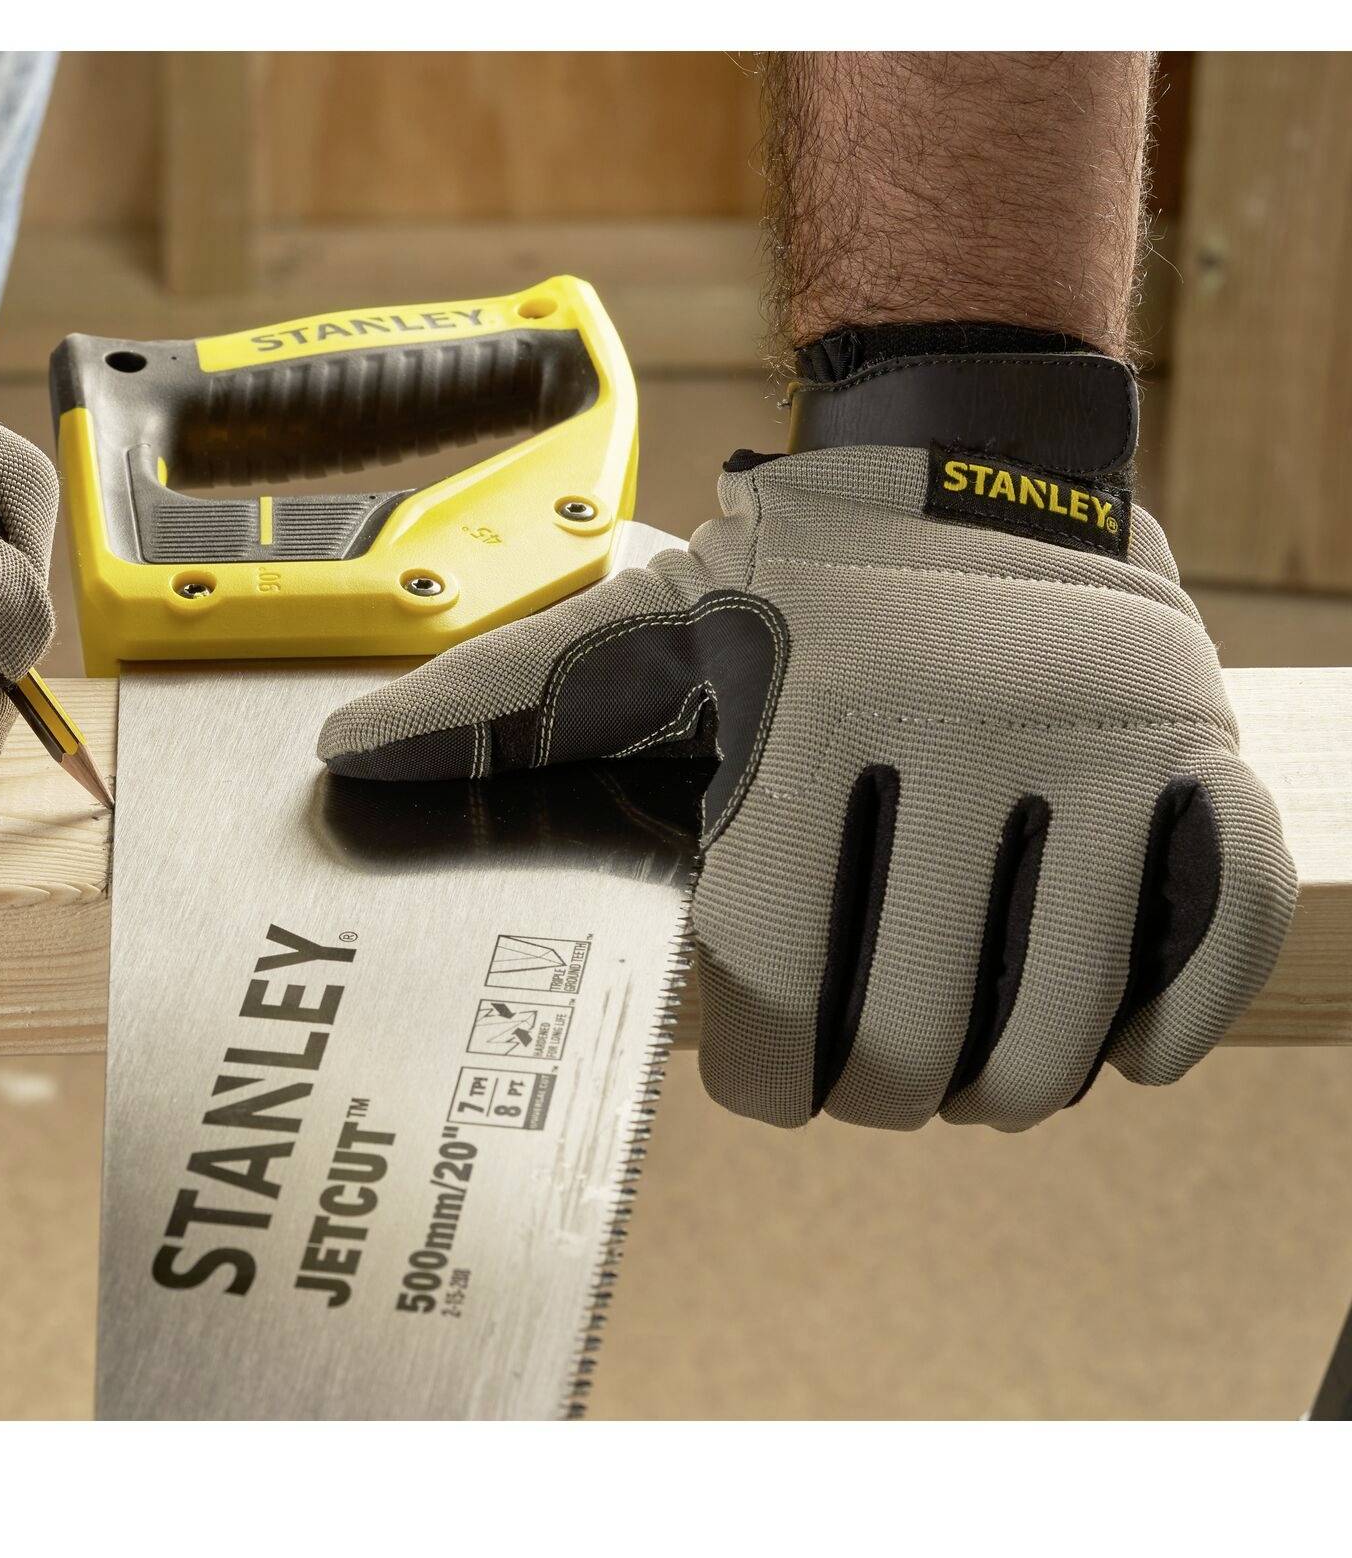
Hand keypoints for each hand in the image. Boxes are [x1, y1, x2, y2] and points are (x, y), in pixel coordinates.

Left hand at [318, 443, 1295, 1130]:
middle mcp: (970, 733)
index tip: (764, 1078)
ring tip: (958, 1071)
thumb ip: (496, 708)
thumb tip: (338, 765)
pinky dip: (1167, 1025)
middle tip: (858, 1081)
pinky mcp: (1205, 757)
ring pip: (1060, 1024)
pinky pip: (1218, 937)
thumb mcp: (634, 629)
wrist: (974, 462)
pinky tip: (1109, 1048)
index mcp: (811, 720)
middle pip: (914, 1034)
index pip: (777, 987)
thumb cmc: (782, 581)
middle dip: (873, 1096)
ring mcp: (1105, 748)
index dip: (764, 1075)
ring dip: (999, 1089)